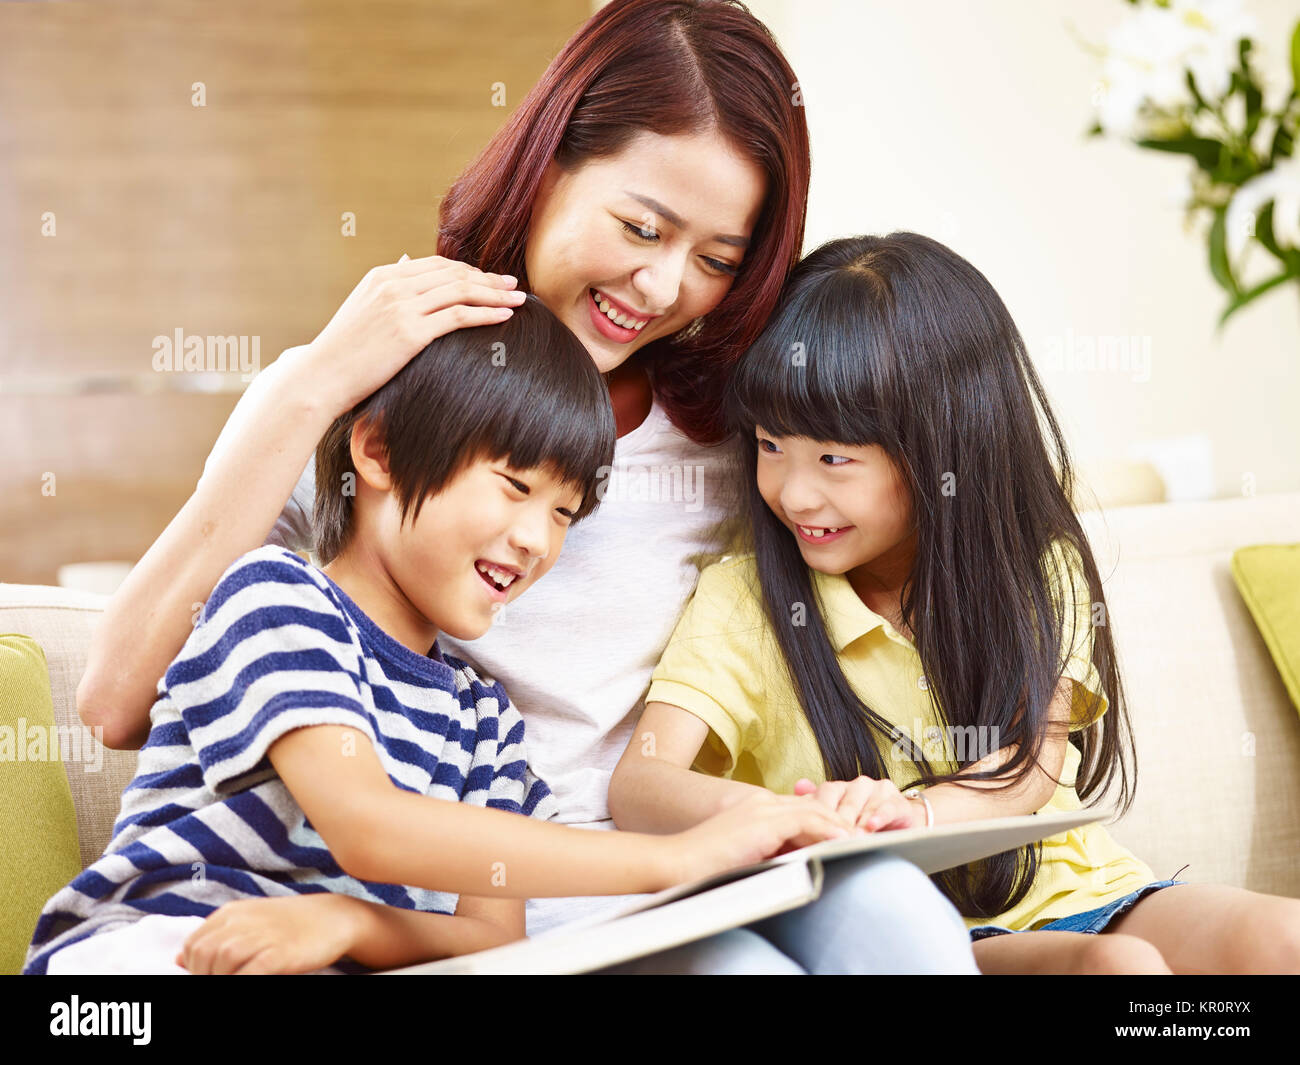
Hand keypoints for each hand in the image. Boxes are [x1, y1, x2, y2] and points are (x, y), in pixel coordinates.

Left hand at [175, 895, 360, 974]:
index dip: (194, 967)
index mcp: (232, 913)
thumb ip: (216, 936)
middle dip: (205, 976)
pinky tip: (252, 980)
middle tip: (223, 980)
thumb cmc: (290, 923)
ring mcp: (261, 938)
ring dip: (223, 979)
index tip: (209, 975)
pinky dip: (242, 981)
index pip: (193, 945)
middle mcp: (242, 922)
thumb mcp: (249, 921)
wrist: (334, 918)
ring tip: (239, 979)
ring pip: (220, 966)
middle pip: (203, 957)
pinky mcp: (278, 955)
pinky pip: (248, 975)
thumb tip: (179, 959)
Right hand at [303, 253, 527, 412]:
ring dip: (495, 294)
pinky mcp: (410, 332)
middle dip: (488, 279)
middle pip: (454, 274)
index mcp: (382, 276)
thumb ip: (388, 285)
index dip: (468, 270)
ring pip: (461, 291)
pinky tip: (504, 316)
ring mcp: (402, 306)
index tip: (490, 279)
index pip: (436, 265)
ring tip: (518, 299)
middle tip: (513, 285)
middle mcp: (393, 285)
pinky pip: (459, 316)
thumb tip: (408, 261)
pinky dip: (486, 313)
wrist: (321, 377)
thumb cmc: (343, 351)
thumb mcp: (362, 307)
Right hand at [664, 791, 854, 885]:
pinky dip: (828, 830)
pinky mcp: (764, 822)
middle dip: (838, 820)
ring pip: (814, 810)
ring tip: (860, 838)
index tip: (844, 836)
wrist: (678, 862)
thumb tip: (791, 863)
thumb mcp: (743, 855)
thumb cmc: (703, 865)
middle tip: (862, 834)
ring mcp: (762, 810)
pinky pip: (806, 821)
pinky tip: (843, 840)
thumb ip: (766, 852)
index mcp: (755, 809)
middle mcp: (761, 803)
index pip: (800, 809)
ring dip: (839, 825)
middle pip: (812, 805)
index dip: (825, 821)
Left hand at [792, 776, 925, 832]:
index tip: (805, 832)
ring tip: (847, 838)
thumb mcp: (838, 822)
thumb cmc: (864, 827)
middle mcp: (858, 785)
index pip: (823, 795)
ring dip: (854, 822)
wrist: (903, 828)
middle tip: (825, 839)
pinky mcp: (897, 801)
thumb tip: (798, 786)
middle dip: (833, 822)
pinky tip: (871, 826)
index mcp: (840, 788)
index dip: (815, 814)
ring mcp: (878, 790)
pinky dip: (878, 817)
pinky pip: (886, 808)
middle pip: (841, 801)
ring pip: (862, 804)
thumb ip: (817, 807)